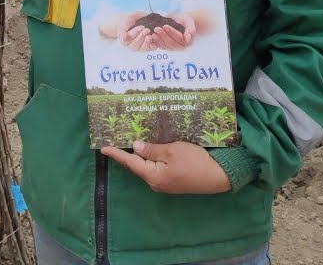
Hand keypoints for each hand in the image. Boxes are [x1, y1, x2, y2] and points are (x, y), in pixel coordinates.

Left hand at [100, 140, 231, 194]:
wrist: (219, 176)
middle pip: (138, 165)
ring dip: (142, 154)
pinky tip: (151, 148)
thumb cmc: (195, 162)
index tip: (103, 148)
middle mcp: (156, 182)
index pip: (130, 162)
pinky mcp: (174, 180)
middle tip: (118, 138)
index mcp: (153, 176)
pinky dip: (153, 157)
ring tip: (133, 140)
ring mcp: (165, 183)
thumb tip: (135, 147)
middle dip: (129, 152)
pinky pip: (158, 167)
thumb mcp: (172, 151)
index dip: (117, 154)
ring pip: (148, 166)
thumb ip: (152, 149)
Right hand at [116, 12, 157, 51]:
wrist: (140, 21)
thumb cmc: (131, 20)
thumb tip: (125, 34)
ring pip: (143, 48)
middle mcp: (132, 46)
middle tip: (146, 30)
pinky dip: (154, 45)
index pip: (127, 39)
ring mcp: (140, 48)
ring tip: (150, 36)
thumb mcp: (127, 20)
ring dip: (147, 42)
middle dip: (141, 37)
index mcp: (124, 40)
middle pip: (135, 45)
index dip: (135, 33)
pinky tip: (155, 40)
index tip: (141, 27)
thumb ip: (125, 26)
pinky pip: (151, 49)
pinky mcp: (149, 48)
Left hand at [152, 13, 196, 50]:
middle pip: (171, 43)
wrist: (180, 21)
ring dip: (158, 40)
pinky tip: (150, 38)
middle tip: (156, 28)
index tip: (165, 26)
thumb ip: (191, 29)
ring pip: (165, 45)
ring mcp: (173, 48)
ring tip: (152, 33)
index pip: (179, 37)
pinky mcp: (166, 47)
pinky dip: (155, 43)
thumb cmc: (185, 20)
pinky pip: (161, 46)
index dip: (172, 32)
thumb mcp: (190, 21)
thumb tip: (189, 38)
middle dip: (163, 36)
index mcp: (188, 41)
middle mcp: (181, 47)